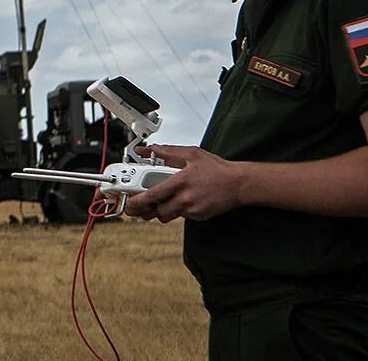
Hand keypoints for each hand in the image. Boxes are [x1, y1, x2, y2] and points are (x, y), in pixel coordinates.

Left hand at [122, 145, 246, 222]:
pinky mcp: (199, 216)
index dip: (138, 201)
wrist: (239, 184)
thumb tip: (150, 150)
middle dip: (144, 210)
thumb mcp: (191, 154)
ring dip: (159, 210)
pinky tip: (179, 200)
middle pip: (157, 210)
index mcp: (180, 182)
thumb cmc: (217, 169)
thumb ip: (167, 152)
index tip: (128, 202)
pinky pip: (181, 216)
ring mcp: (192, 209)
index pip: (153, 195)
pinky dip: (176, 210)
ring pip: (167, 216)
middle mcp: (185, 198)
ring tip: (157, 202)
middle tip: (136, 207)